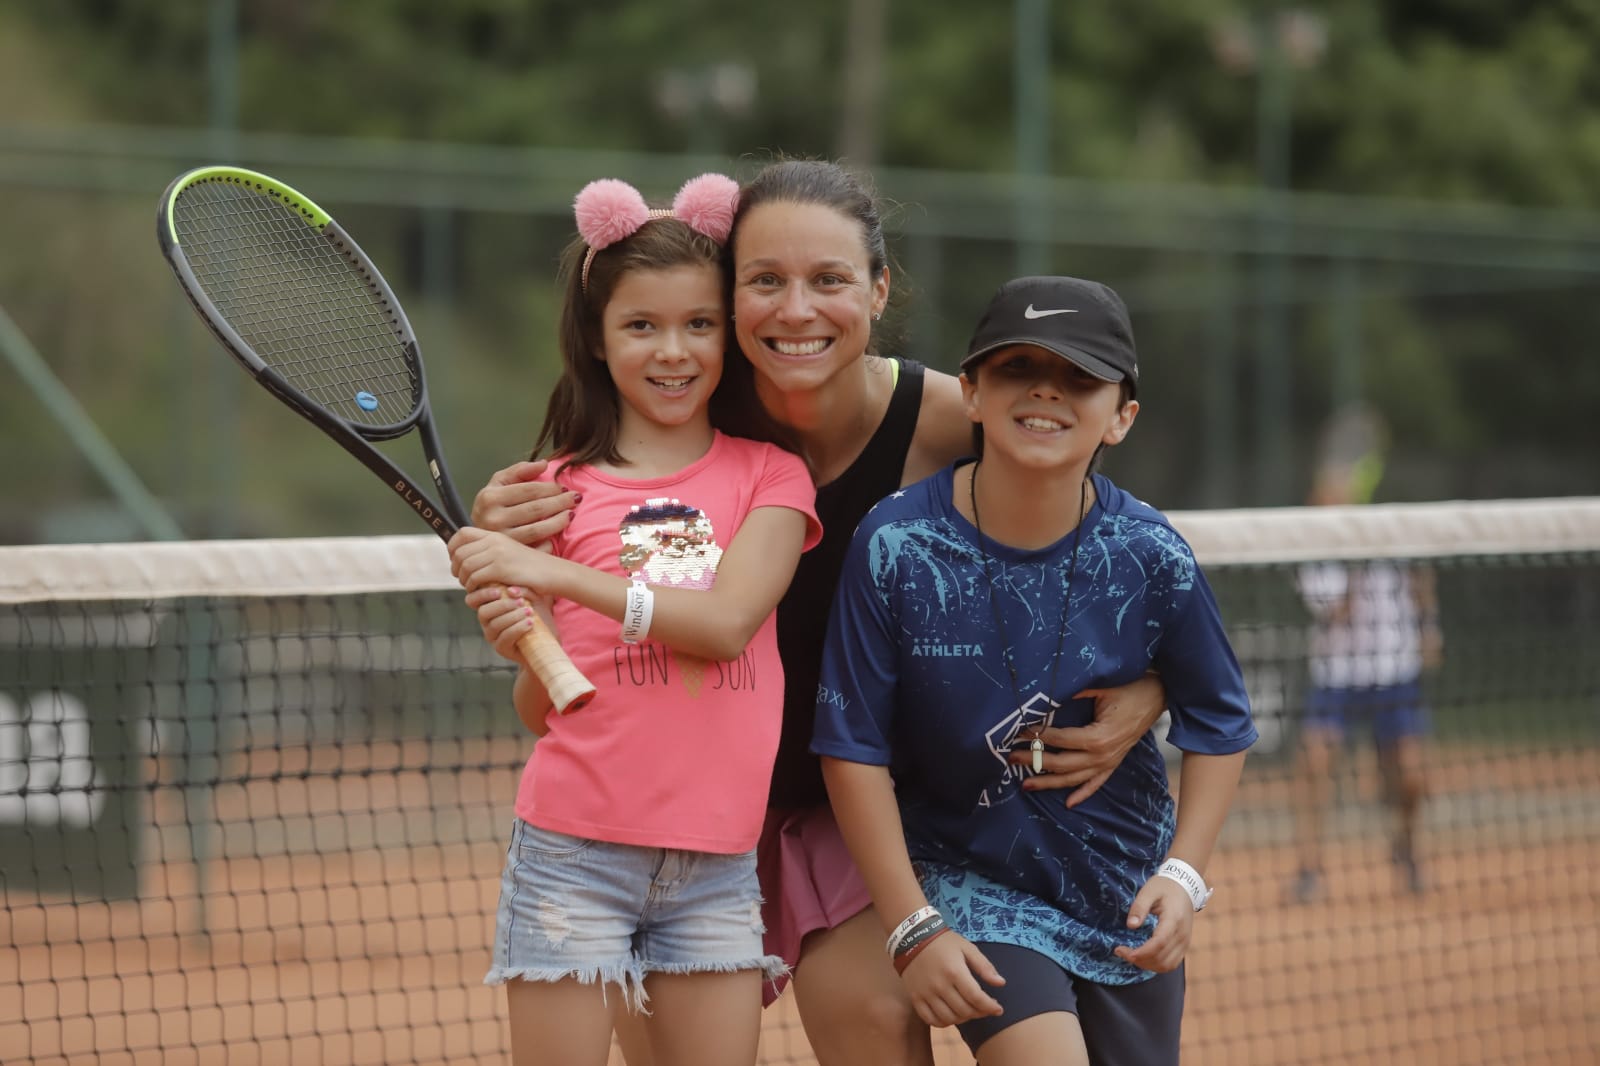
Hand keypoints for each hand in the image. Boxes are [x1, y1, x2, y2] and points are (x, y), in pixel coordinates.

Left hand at [449, 527, 555, 594]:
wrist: (554, 573)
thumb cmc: (533, 568)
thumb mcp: (510, 553)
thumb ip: (491, 552)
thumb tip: (468, 560)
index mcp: (495, 535)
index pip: (462, 534)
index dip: (452, 547)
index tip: (455, 560)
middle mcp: (494, 541)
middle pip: (460, 552)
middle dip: (456, 567)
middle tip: (462, 578)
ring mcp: (497, 554)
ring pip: (465, 565)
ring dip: (463, 579)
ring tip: (471, 586)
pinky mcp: (500, 568)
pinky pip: (475, 577)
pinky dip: (473, 586)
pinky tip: (481, 590)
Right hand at [465, 585, 549, 663]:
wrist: (545, 638)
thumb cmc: (537, 614)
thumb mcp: (531, 598)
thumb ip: (522, 591)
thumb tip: (511, 591)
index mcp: (489, 606)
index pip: (473, 600)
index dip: (481, 594)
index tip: (499, 591)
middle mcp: (487, 622)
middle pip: (483, 612)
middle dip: (502, 605)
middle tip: (520, 601)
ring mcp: (492, 636)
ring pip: (495, 625)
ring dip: (513, 617)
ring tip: (529, 612)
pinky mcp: (501, 648)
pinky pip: (504, 638)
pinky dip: (517, 628)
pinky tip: (530, 623)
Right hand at [471, 459, 579, 544]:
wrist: (477, 535)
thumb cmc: (492, 504)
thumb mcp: (499, 482)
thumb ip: (520, 471)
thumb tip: (543, 464)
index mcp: (490, 497)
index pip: (529, 490)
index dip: (551, 487)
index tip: (565, 486)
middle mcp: (493, 519)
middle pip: (536, 509)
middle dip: (560, 502)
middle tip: (575, 498)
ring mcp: (501, 539)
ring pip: (538, 530)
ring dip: (559, 521)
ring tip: (571, 514)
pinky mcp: (508, 556)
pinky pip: (536, 549)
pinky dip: (549, 543)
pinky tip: (557, 537)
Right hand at [900, 932, 1005, 1028]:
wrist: (913, 938)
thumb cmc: (943, 942)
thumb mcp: (967, 948)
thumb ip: (984, 966)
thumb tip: (1001, 983)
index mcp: (955, 971)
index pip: (976, 998)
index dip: (990, 1007)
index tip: (998, 1009)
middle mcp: (940, 986)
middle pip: (964, 1011)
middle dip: (979, 1013)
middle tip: (984, 1008)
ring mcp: (926, 994)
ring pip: (949, 1019)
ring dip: (963, 1018)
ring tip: (969, 1010)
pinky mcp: (916, 998)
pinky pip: (931, 1020)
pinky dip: (944, 1022)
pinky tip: (951, 1015)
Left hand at [1014, 672, 1166, 806]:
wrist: (1159, 694)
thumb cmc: (1130, 687)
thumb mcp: (1101, 686)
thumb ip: (1074, 692)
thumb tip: (1047, 692)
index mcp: (1098, 737)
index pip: (1059, 740)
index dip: (1037, 736)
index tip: (1018, 732)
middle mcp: (1102, 755)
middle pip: (1061, 764)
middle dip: (1034, 762)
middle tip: (1011, 759)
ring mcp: (1109, 762)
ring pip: (1074, 779)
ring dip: (1049, 782)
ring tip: (1025, 785)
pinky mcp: (1114, 763)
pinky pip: (1096, 783)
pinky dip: (1082, 793)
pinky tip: (1069, 803)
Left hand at [1113, 876, 1192, 973]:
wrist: (1184, 887)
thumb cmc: (1165, 887)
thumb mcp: (1149, 891)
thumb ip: (1139, 907)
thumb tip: (1131, 925)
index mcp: (1174, 920)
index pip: (1159, 943)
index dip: (1140, 952)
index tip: (1121, 950)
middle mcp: (1182, 935)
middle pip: (1161, 959)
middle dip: (1139, 960)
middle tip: (1121, 951)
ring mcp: (1185, 942)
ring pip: (1167, 965)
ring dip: (1147, 965)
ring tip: (1130, 955)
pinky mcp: (1184, 946)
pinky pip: (1172, 964)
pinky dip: (1156, 965)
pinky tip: (1143, 958)